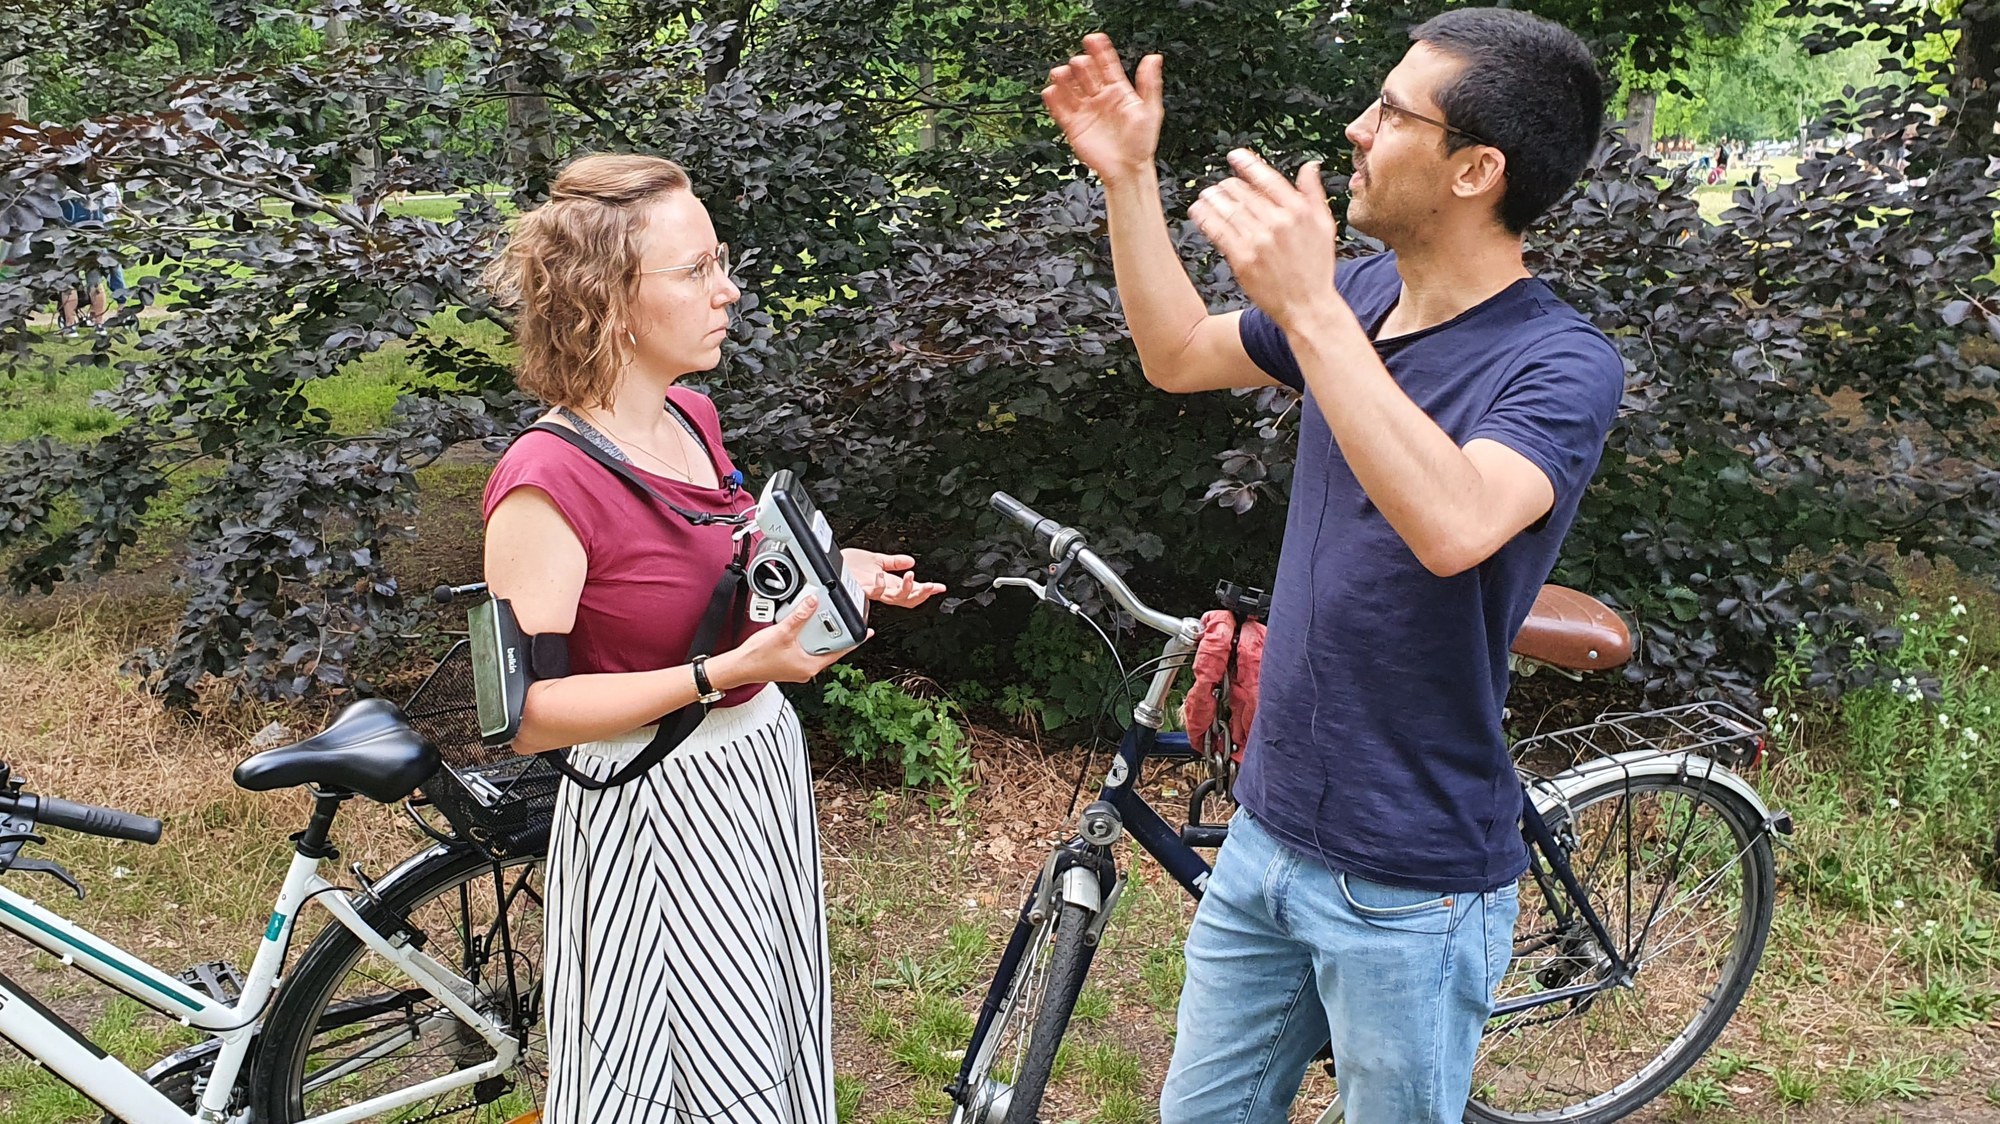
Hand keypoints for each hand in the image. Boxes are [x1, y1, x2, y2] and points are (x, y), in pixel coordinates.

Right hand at [711, 595, 861, 686]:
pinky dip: (808, 639)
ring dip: (820, 636)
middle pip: (830, 649)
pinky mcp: (790, 664)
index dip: (854, 641)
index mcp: (810, 666)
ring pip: (817, 649)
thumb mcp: (783, 632)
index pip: (840, 652)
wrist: (738, 667)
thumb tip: (813, 603)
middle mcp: (807, 669)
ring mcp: (798, 667)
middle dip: (836, 635)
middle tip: (844, 621)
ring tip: (824, 621)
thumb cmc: (757, 659)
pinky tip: (803, 629)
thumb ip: (800, 616)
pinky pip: (806, 649)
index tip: (866, 633)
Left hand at [842, 548, 947, 608]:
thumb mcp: (876, 559)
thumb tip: (911, 562)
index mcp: (887, 584)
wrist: (828, 564)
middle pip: (907, 599)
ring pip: (894, 598)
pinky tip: (882, 576)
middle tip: (931, 586)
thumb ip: (894, 562)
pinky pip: (872, 591)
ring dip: (906, 589)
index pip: (911, 591)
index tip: (939, 587)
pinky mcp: (860, 589)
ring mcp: (872, 591)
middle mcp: (882, 590)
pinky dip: (879, 585)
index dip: (927, 591)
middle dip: (922, 593)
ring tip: (912, 577)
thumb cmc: (847, 564)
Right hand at [1043, 33, 1164, 185]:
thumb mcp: (1150, 110)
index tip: (1093, 39)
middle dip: (1081, 65)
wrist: (1128, 170)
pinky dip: (1053, 101)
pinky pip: (1060, 110)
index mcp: (1118, 92)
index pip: (1107, 66)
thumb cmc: (1142, 143)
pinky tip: (1050, 91)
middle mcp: (1100, 99)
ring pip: (1070, 89)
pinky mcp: (1074, 127)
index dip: (1100, 51)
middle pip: (1086, 74)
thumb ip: (1149, 84)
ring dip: (1064, 79)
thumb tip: (1154, 58)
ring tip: (1060, 73)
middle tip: (1078, 62)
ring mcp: (1086, 111)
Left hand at [1187, 149, 1345, 331]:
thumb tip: (1309, 167)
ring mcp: (1258, 241)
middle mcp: (1277, 223)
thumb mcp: (1325, 226)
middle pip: (1244, 194)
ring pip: (1229, 210)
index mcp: (1298, 211)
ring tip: (1206, 194)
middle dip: (1228, 185)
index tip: (1236, 156)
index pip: (1268, 179)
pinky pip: (1219, 232)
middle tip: (1220, 183)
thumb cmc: (1316, 269)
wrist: (1307, 306)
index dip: (1248, 164)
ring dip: (1214, 198)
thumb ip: (1313, 193)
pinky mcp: (1242, 259)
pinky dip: (1206, 218)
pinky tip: (1198, 211)